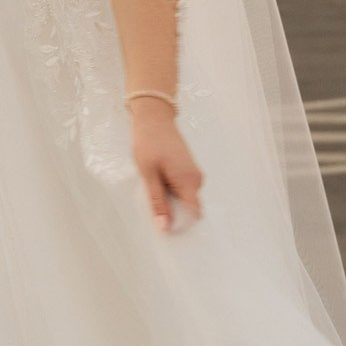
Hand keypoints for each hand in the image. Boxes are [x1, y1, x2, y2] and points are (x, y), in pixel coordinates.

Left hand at [130, 103, 202, 233]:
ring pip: (185, 198)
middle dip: (173, 212)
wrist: (154, 118)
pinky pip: (183, 188)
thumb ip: (158, 202)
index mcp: (189, 182)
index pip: (194, 214)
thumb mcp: (149, 175)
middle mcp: (197, 179)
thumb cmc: (149, 144)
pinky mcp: (189, 168)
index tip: (164, 228)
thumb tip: (165, 227)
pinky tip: (157, 182)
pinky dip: (171, 190)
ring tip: (152, 188)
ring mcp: (194, 173)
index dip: (181, 225)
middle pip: (189, 208)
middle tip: (151, 204)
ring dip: (170, 200)